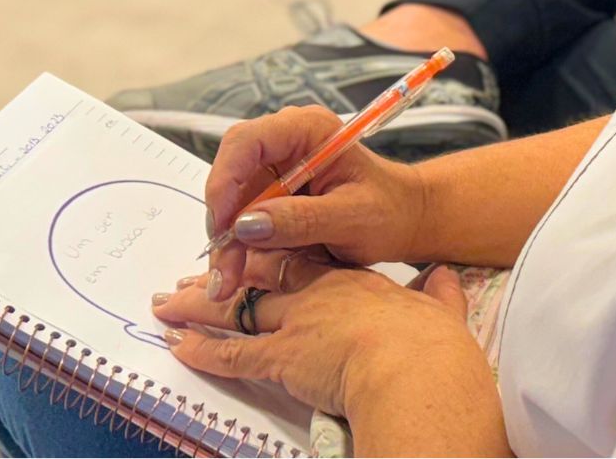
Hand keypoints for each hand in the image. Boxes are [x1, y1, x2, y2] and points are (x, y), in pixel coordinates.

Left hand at [154, 258, 484, 422]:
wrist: (415, 363)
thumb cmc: (431, 341)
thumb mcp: (440, 310)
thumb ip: (440, 296)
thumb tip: (447, 279)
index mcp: (353, 281)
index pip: (305, 260)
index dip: (276, 254)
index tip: (256, 251)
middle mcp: (318, 294)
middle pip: (261, 276)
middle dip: (225, 275)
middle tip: (194, 272)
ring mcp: (297, 322)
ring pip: (238, 309)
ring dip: (199, 308)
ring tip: (168, 305)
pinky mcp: (284, 356)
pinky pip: (235, 353)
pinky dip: (205, 351)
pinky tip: (181, 346)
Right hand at [199, 106, 429, 297]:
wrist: (405, 217)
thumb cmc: (391, 210)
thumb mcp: (352, 219)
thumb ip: (301, 220)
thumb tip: (246, 225)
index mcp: (307, 129)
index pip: (247, 142)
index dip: (225, 182)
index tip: (222, 228)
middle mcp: (286, 140)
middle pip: (232, 173)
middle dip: (222, 222)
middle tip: (223, 271)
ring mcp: (278, 165)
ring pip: (233, 199)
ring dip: (227, 242)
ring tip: (228, 283)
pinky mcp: (274, 190)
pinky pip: (243, 215)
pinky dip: (239, 245)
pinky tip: (240, 273)